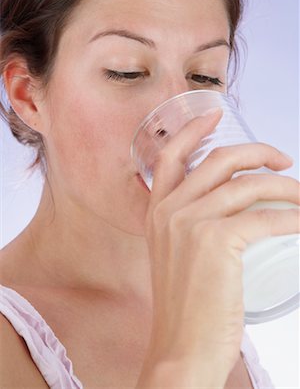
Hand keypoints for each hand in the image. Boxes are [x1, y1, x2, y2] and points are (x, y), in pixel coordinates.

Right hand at [138, 108, 298, 386]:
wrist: (180, 347)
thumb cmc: (186, 304)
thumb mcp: (176, 254)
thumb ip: (190, 224)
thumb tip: (231, 203)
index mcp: (157, 211)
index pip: (171, 155)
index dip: (194, 130)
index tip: (216, 114)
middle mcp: (170, 210)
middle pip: (220, 161)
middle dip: (258, 152)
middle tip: (283, 160)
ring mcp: (190, 223)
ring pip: (249, 186)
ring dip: (286, 187)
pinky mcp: (217, 241)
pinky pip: (266, 217)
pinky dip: (292, 217)